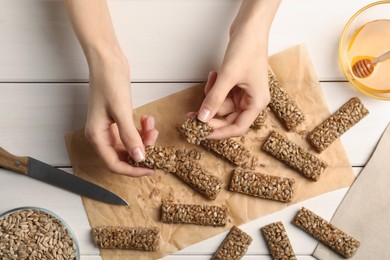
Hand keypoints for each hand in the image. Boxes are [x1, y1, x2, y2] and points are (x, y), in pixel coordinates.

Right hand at [85, 54, 157, 176]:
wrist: (108, 61)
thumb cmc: (109, 82)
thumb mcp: (121, 111)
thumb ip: (130, 136)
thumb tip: (139, 158)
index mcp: (97, 136)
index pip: (114, 164)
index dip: (133, 170)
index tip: (151, 169)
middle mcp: (101, 135)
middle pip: (123, 156)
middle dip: (141, 150)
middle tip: (154, 139)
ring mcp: (109, 128)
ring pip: (130, 144)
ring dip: (143, 138)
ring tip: (151, 125)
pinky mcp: (117, 120)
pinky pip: (132, 133)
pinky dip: (141, 129)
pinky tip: (147, 120)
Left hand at [196, 0, 279, 138]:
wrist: (250, 27)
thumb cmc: (248, 49)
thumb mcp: (228, 77)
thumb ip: (214, 99)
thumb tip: (202, 118)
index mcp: (257, 102)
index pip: (237, 128)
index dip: (219, 133)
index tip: (202, 134)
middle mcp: (252, 100)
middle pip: (228, 117)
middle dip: (210, 114)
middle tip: (192, 115)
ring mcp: (244, 92)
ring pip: (222, 104)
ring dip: (212, 95)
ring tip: (212, 79)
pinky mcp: (236, 83)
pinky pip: (221, 93)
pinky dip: (214, 87)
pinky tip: (214, 75)